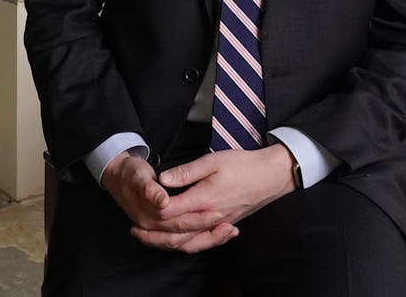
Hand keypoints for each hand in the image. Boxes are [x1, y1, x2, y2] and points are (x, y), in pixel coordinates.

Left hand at [127, 145, 296, 252]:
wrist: (270, 176)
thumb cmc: (242, 165)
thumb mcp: (212, 160)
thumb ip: (186, 172)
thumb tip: (162, 179)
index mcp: (204, 199)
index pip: (171, 212)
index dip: (152, 211)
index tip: (137, 207)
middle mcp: (210, 217)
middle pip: (176, 234)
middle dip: (153, 235)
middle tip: (135, 231)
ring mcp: (218, 224)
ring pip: (189, 243)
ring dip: (167, 244)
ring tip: (150, 239)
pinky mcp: (224, 225)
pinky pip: (202, 243)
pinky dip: (186, 245)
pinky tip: (177, 241)